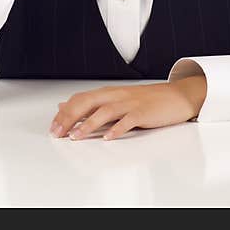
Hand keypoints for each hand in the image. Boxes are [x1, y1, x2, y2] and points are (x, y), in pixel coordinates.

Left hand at [48, 76, 206, 140]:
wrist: (176, 96)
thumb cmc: (146, 100)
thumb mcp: (116, 99)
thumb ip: (92, 104)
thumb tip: (65, 106)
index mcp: (109, 92)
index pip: (80, 99)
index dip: (64, 113)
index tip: (53, 127)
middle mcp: (117, 95)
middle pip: (88, 102)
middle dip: (70, 118)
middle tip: (58, 133)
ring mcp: (130, 103)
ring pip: (105, 111)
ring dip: (88, 124)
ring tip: (76, 136)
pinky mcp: (144, 112)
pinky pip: (128, 120)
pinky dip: (117, 128)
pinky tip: (108, 137)